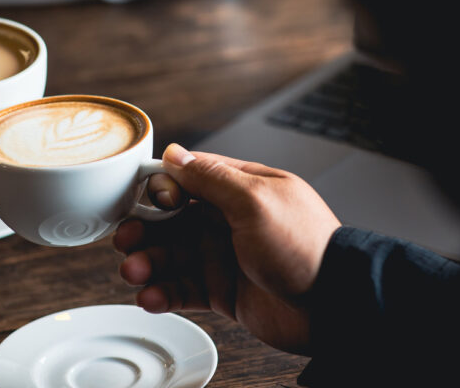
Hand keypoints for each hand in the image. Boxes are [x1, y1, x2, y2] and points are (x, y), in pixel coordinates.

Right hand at [115, 144, 340, 354]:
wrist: (333, 305)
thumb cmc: (306, 248)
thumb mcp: (256, 200)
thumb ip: (212, 177)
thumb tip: (176, 154)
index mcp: (241, 189)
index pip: (188, 178)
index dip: (160, 189)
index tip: (144, 201)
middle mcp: (229, 220)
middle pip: (171, 220)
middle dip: (145, 230)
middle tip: (126, 240)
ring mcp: (224, 256)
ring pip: (171, 256)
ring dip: (147, 263)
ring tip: (134, 273)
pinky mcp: (222, 291)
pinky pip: (181, 289)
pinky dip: (162, 292)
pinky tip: (150, 296)